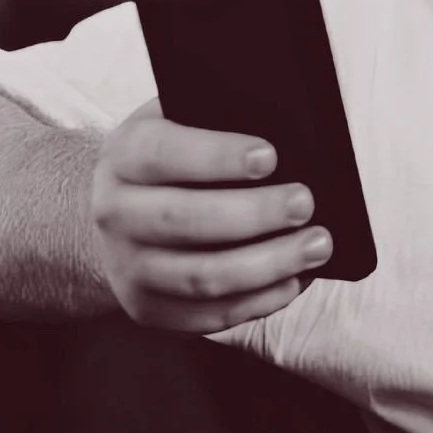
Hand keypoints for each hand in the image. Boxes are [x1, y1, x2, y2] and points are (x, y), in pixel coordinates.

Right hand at [91, 99, 330, 331]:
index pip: (162, 154)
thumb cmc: (172, 159)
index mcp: (123, 155)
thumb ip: (216, 117)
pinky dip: (258, 301)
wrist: (119, 215)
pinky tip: (294, 280)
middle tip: (305, 203)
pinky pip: (208, 315)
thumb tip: (288, 126)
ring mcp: (129, 267)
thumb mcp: (177, 121)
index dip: (216, 156)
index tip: (269, 156)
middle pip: (184, 220)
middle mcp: (115, 213)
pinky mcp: (149, 309)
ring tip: (317, 245)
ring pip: (200, 277)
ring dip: (267, 264)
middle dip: (254, 214)